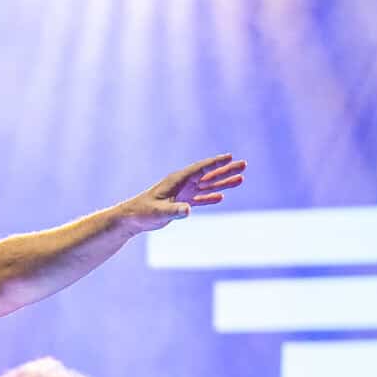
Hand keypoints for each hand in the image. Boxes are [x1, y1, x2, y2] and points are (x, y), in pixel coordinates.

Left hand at [121, 154, 246, 232]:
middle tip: (244, 165)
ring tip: (240, 179)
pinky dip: (210, 198)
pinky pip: (199, 199)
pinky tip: (221, 196)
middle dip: (226, 170)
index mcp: (177, 180)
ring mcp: (182, 193)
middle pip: (208, 175)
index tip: (230, 157)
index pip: (201, 169)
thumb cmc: (143, 213)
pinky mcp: (180, 204)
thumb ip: (174, 211)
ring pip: (207, 186)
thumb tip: (189, 211)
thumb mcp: (159, 212)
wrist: (132, 219)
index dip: (216, 163)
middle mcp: (182, 184)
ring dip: (223, 183)